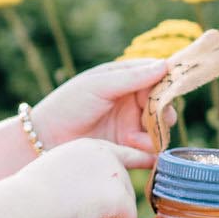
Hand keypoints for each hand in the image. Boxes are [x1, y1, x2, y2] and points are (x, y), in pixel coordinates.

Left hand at [29, 59, 168, 157]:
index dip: (167, 82)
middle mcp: (131, 102)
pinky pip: (151, 151)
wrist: (46, 139)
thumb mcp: (99, 86)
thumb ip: (131, 77)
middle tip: (155, 118)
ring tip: (133, 138)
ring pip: (160, 128)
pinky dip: (151, 151)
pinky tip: (136, 149)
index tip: (172, 89)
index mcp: (125, 80)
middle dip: (163, 111)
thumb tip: (164, 65)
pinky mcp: (128, 149)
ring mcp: (130, 125)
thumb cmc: (68, 105)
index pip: (157, 76)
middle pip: (163, 104)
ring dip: (155, 132)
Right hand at [29, 138, 144, 217]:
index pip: (123, 153)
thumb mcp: (61, 173)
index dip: (139, 160)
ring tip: (76, 209)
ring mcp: (116, 174)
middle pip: (124, 189)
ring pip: (124, 207)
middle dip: (106, 205)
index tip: (153, 162)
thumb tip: (100, 196)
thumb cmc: (34, 194)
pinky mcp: (121, 196)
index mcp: (91, 147)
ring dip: (103, 217)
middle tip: (75, 205)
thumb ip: (85, 176)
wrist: (31, 201)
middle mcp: (108, 155)